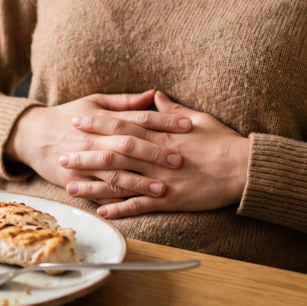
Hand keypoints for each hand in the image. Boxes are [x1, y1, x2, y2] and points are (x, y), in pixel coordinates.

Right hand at [6, 90, 193, 204]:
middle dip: (155, 154)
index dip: (164, 122)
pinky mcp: (75, 179)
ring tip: (163, 189)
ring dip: (140, 182)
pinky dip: (116, 200)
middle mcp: (95, 140)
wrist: (31, 135)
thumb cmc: (68, 116)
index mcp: (102, 118)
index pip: (138, 119)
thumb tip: (154, 95)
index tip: (188, 126)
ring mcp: (84, 161)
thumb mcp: (94, 101)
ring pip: (115, 173)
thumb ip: (125, 101)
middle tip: (181, 160)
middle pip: (129, 146)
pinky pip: (98, 192)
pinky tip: (134, 206)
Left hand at [61, 91, 250, 218]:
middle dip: (86, 154)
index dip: (98, 123)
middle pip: (114, 153)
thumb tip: (154, 95)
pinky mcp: (170, 200)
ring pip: (120, 181)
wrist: (244, 169)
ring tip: (70, 185)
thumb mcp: (197, 118)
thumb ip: (171, 109)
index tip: (77, 120)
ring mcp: (161, 179)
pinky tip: (101, 210)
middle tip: (62, 154)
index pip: (123, 126)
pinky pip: (139, 205)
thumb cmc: (223, 141)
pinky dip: (119, 208)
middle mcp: (156, 156)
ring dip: (94, 183)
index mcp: (161, 134)